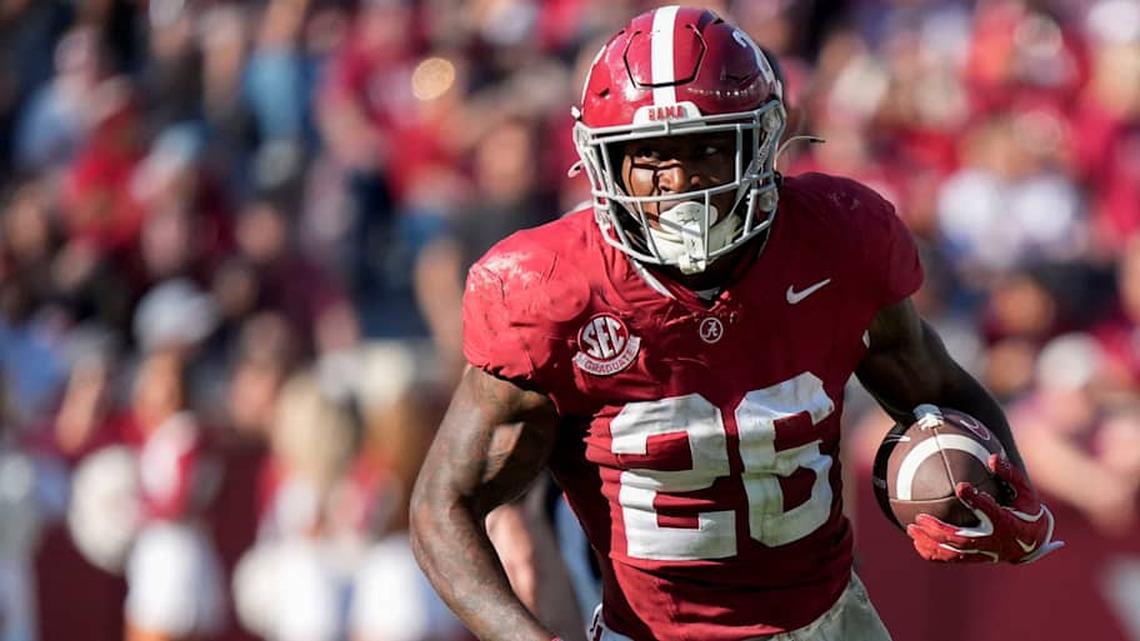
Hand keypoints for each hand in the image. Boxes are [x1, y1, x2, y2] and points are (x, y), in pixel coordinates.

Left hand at [906, 454, 1064, 563]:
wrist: (1032, 542)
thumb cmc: (1026, 511)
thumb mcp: (1025, 492)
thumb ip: (1010, 475)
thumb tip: (993, 458)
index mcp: (1007, 522)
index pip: (991, 511)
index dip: (976, 500)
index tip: (961, 487)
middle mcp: (993, 540)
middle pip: (964, 539)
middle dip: (940, 529)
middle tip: (920, 517)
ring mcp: (983, 552)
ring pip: (954, 552)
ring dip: (931, 542)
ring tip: (911, 529)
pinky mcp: (976, 558)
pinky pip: (952, 559)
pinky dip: (933, 553)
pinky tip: (917, 543)